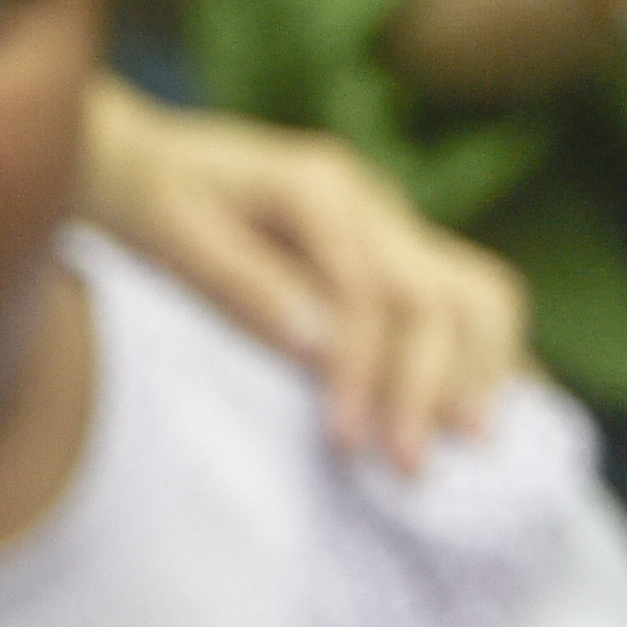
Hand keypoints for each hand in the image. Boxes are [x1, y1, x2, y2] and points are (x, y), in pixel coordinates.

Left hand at [79, 82, 526, 469]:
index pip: (369, 291)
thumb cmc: (153, 202)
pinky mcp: (398, 250)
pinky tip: (472, 411)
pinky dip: (482, 355)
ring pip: (477, 290)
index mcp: (317, 187)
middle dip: (428, 386)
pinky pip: (468, 297)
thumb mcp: (176, 237)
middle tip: (405, 466)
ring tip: (465, 445)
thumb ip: (246, 286)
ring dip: (478, 371)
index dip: (364, 372)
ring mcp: (392, 222)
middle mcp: (370, 200)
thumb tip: (318, 343)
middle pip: (437, 295)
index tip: (342, 442)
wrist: (145, 161)